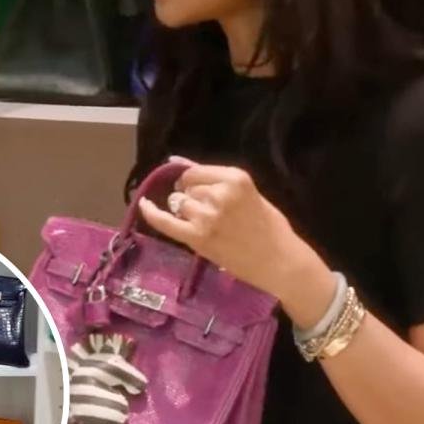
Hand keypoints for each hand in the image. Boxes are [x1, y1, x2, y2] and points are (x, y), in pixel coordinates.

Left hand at [136, 156, 319, 301]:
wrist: (279, 262)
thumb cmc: (271, 227)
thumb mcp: (250, 194)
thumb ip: (216, 178)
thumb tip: (176, 160)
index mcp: (235, 178)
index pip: (195, 171)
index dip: (191, 180)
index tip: (193, 187)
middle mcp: (218, 194)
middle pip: (186, 187)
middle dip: (192, 196)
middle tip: (209, 212)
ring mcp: (206, 216)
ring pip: (178, 203)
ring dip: (184, 210)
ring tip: (204, 222)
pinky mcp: (197, 237)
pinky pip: (164, 221)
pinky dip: (150, 213)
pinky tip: (143, 205)